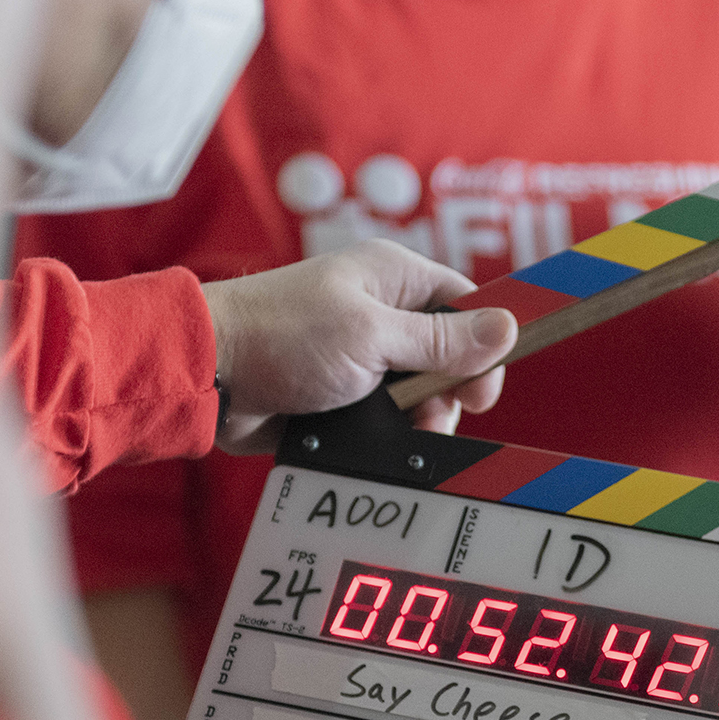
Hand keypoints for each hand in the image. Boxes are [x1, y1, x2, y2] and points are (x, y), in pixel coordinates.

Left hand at [204, 240, 516, 451]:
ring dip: (420, 419)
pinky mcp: (342, 392)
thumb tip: (507, 329)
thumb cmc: (282, 336)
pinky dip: (389, 432)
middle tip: (433, 415)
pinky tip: (378, 441)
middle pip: (448, 355)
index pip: (465, 305)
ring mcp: (361, 354)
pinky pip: (386, 417)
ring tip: (401, 431)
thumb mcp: (373, 336)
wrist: (211, 376)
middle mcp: (381, 312)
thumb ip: (442, 341)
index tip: (483, 387)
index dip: (485, 345)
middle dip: (449, 392)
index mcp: (393, 278)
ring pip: (419, 394)